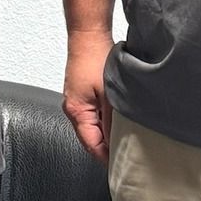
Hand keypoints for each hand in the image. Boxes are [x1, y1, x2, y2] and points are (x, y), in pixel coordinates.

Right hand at [61, 27, 114, 161]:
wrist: (88, 36)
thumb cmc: (95, 59)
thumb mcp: (109, 95)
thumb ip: (111, 121)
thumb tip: (116, 143)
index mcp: (76, 112)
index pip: (92, 146)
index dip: (107, 157)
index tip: (123, 164)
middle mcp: (72, 110)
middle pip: (90, 139)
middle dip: (108, 147)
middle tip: (128, 153)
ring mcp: (76, 102)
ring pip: (92, 127)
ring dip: (107, 132)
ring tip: (126, 136)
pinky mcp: (81, 94)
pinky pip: (93, 115)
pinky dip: (105, 120)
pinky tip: (118, 118)